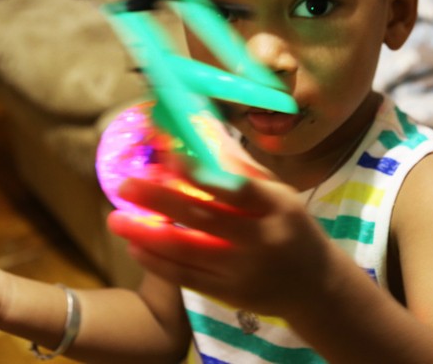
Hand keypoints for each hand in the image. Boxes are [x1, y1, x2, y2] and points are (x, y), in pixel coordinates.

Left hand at [107, 160, 339, 319]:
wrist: (316, 286)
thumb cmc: (292, 228)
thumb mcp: (281, 195)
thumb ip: (243, 172)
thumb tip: (202, 137)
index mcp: (277, 206)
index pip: (235, 188)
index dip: (200, 173)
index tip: (168, 156)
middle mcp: (261, 239)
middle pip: (204, 218)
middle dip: (160, 201)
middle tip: (126, 185)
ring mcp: (243, 271)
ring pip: (187, 252)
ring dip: (147, 236)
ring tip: (116, 220)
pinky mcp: (229, 294)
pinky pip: (185, 278)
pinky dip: (157, 262)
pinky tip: (135, 247)